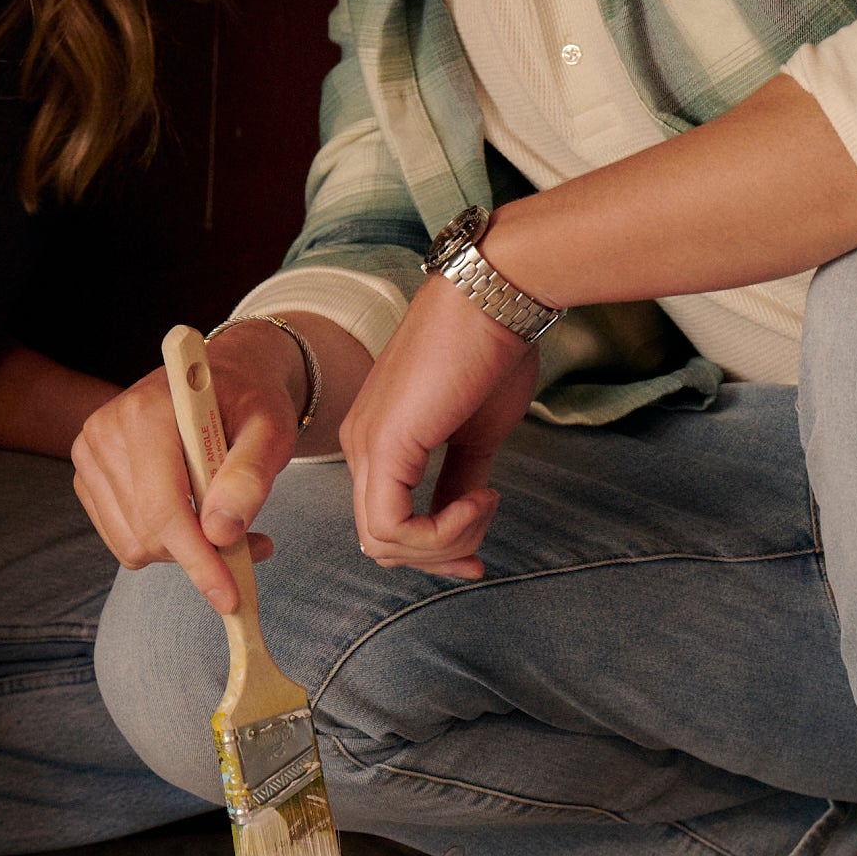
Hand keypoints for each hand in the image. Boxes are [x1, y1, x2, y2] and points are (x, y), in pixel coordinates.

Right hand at [72, 327, 288, 614]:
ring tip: (226, 521)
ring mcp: (89, 454)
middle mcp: (105, 431)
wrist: (215, 379)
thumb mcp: (271, 429)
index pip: (164, 508)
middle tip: (252, 544)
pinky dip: (162, 542)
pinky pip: (122, 538)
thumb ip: (250, 475)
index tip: (229, 598)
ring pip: (134, 544)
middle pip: (148, 533)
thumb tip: (221, 532)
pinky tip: (193, 515)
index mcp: (147, 412)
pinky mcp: (88, 475)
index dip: (198, 560)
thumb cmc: (248, 400)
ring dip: (184, 550)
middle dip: (200, 555)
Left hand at [337, 276, 537, 578]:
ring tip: (486, 505)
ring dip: (445, 543)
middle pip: (379, 541)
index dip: (432, 549)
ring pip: (382, 542)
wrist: (496, 298)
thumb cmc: (492, 351)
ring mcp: (366, 444)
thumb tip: (463, 514)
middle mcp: (360, 444)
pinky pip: (393, 527)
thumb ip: (461, 477)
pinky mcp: (384, 445)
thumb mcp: (478, 431)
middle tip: (480, 553)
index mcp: (378, 438)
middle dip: (436, 557)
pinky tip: (480, 500)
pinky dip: (440, 532)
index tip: (479, 551)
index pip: (386, 521)